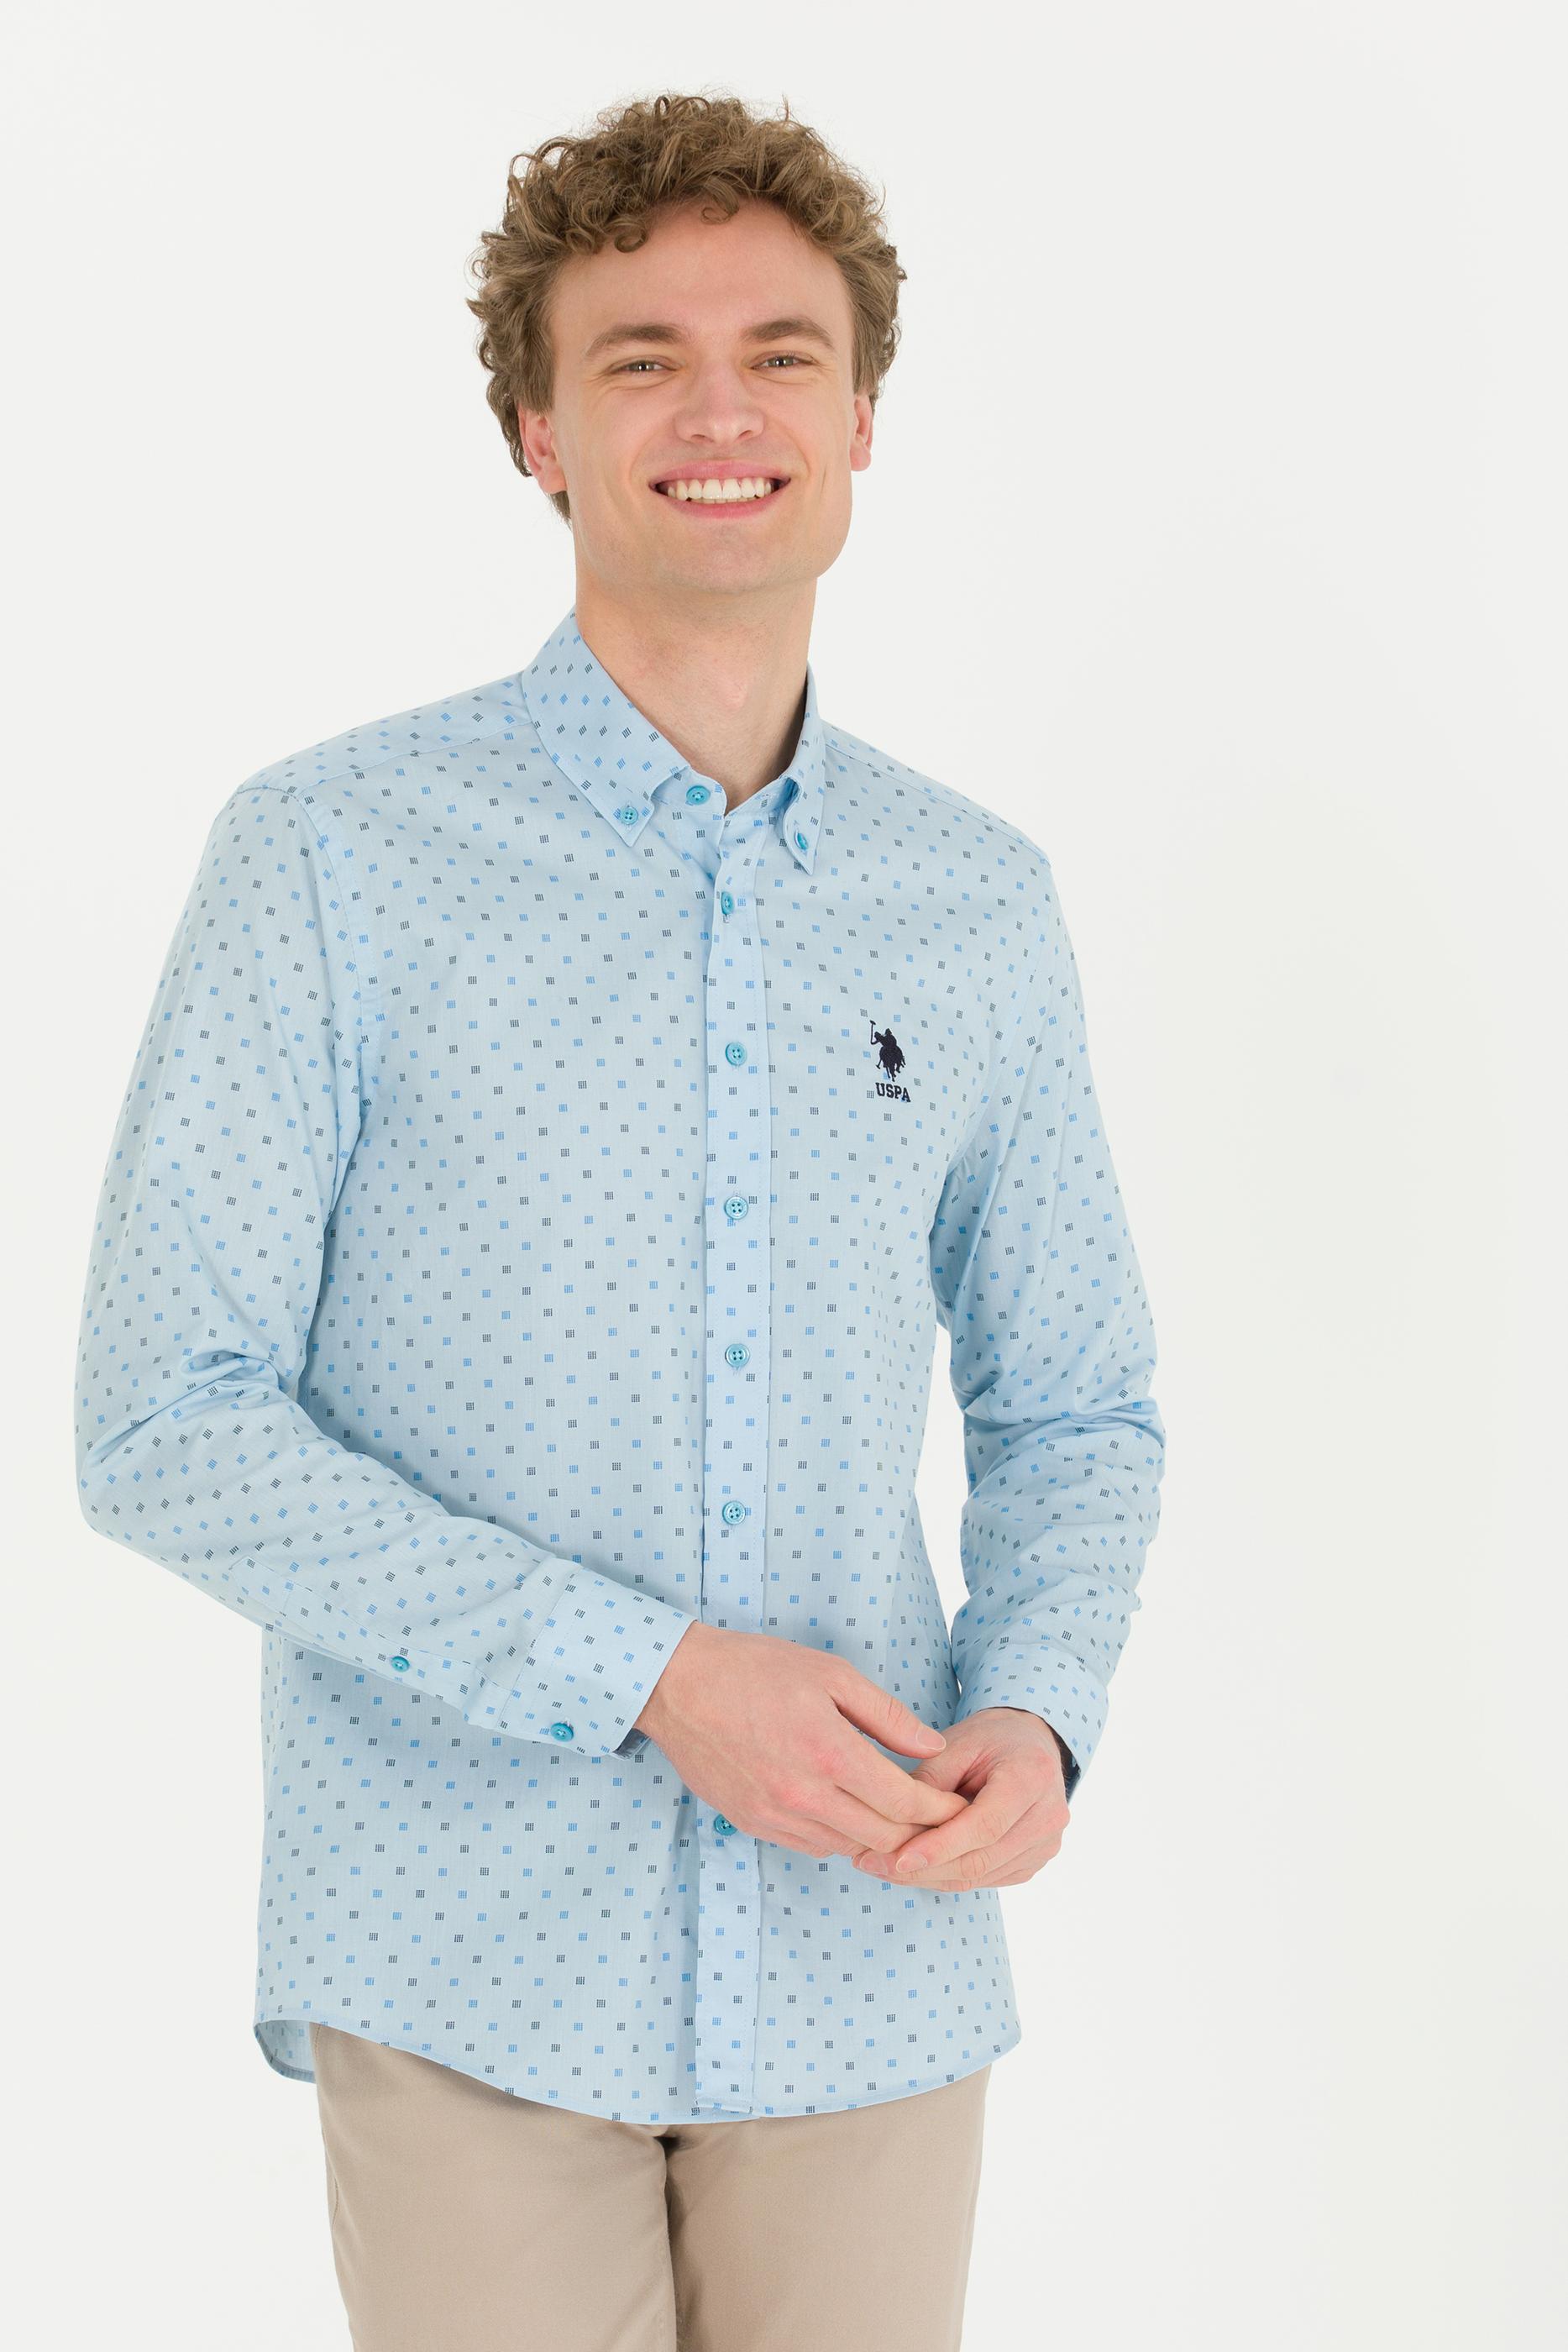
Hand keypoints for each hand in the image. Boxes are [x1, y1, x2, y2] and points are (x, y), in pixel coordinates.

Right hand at [635, 1622, 970, 1860]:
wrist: (679, 1686)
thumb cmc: (756, 1669)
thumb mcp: (831, 1674)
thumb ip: (887, 1716)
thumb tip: (932, 1748)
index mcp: (831, 1754)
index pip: (904, 1803)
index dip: (939, 1810)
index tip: (957, 1806)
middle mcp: (804, 1795)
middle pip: (883, 1837)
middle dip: (918, 1831)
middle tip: (936, 1817)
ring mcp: (775, 1815)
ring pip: (847, 1847)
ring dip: (877, 1835)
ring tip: (892, 1813)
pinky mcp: (752, 1823)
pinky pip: (811, 1845)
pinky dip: (837, 1835)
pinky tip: (843, 1810)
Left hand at [845, 1707, 1070, 1890]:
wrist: (1030, 1744)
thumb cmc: (990, 1738)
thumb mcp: (956, 1743)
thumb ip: (928, 1783)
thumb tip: (892, 1824)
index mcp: (1032, 1776)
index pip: (984, 1825)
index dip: (940, 1847)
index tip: (897, 1858)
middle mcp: (1048, 1816)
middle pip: (981, 1859)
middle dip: (924, 1868)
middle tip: (871, 1864)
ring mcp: (1045, 1844)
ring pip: (980, 1876)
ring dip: (928, 1877)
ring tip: (880, 1866)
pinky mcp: (1032, 1862)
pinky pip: (985, 1879)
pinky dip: (946, 1877)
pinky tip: (912, 1869)